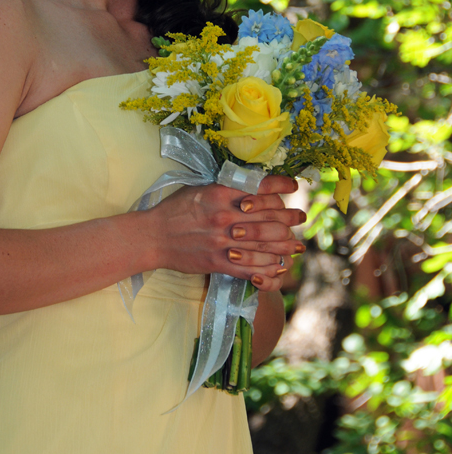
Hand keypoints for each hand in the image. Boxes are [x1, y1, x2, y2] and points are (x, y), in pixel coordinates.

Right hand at [148, 175, 305, 290]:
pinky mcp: (217, 262)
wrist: (152, 236)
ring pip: (264, 245)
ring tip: (297, 244)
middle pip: (269, 218)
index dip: (282, 187)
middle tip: (302, 217)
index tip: (294, 187)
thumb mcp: (199, 188)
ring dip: (286, 245)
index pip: (260, 188)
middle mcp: (224, 217)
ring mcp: (222, 242)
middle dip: (290, 218)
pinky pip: (250, 268)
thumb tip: (252, 184)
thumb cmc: (175, 209)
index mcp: (220, 194)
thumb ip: (226, 188)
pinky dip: (267, 269)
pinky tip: (279, 267)